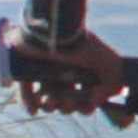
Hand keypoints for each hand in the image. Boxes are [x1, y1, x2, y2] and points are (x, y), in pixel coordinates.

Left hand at [3, 25, 129, 117]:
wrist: (55, 28)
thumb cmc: (84, 44)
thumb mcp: (110, 64)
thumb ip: (111, 86)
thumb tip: (95, 102)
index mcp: (84, 69)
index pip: (86, 96)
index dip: (87, 105)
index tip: (88, 102)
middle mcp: (65, 70)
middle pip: (66, 100)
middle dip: (68, 107)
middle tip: (67, 100)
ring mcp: (45, 70)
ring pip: (47, 98)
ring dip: (51, 106)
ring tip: (51, 100)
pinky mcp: (26, 69)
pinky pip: (26, 90)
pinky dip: (29, 102)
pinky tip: (34, 109)